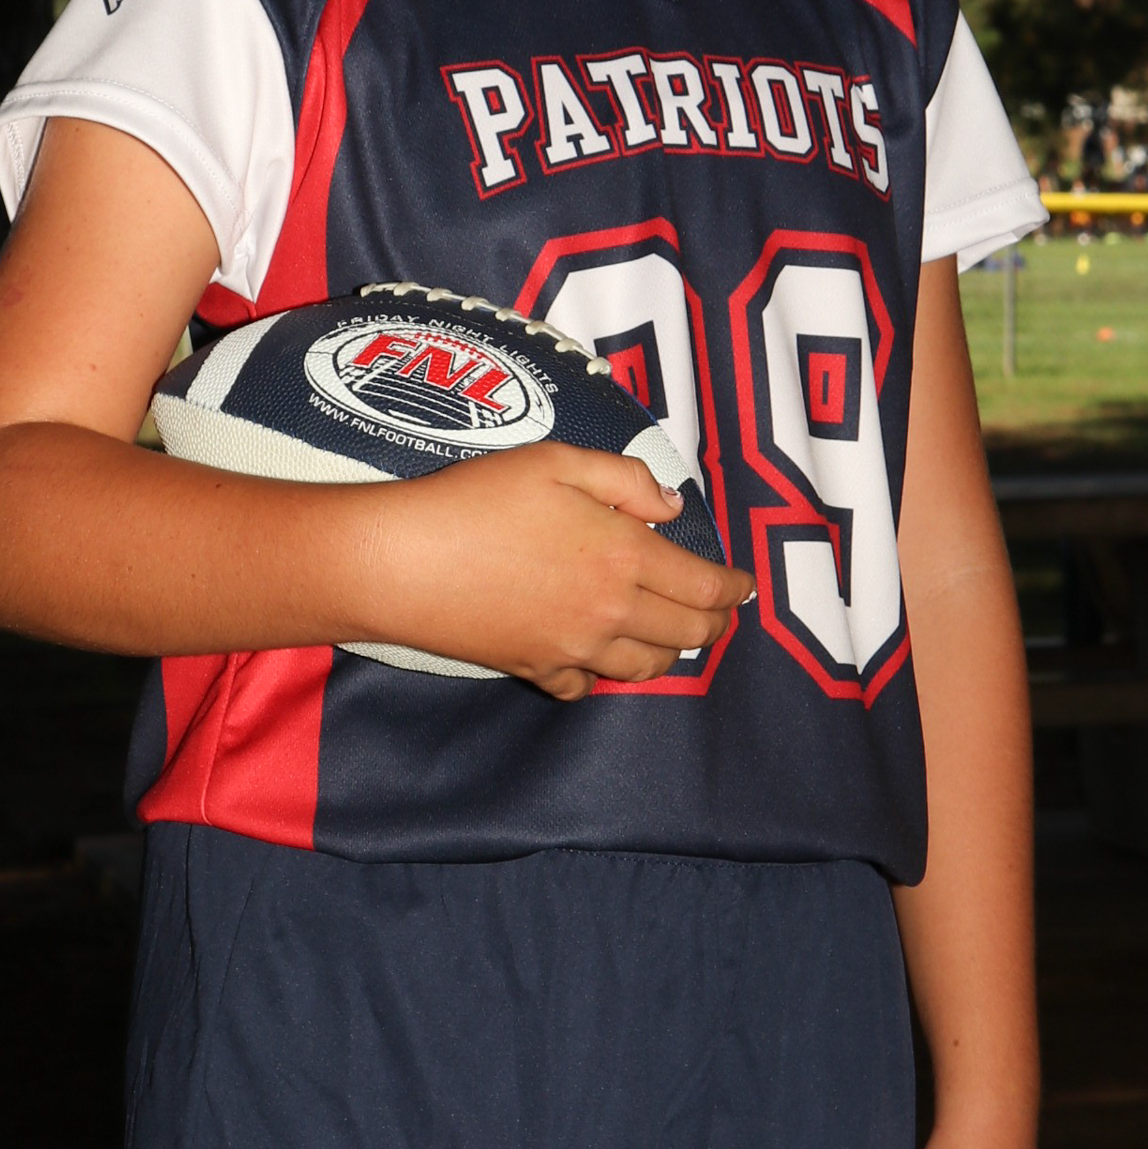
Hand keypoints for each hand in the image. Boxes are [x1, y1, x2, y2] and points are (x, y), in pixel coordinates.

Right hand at [352, 441, 752, 697]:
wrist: (403, 561)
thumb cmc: (477, 497)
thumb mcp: (556, 462)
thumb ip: (625, 479)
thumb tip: (671, 507)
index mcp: (625, 556)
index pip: (705, 585)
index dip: (734, 588)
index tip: (745, 585)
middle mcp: (611, 612)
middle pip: (687, 633)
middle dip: (714, 622)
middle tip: (719, 610)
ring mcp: (574, 648)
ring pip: (645, 667)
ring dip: (667, 651)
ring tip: (668, 632)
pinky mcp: (535, 668)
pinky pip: (585, 686)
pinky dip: (600, 675)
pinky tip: (594, 655)